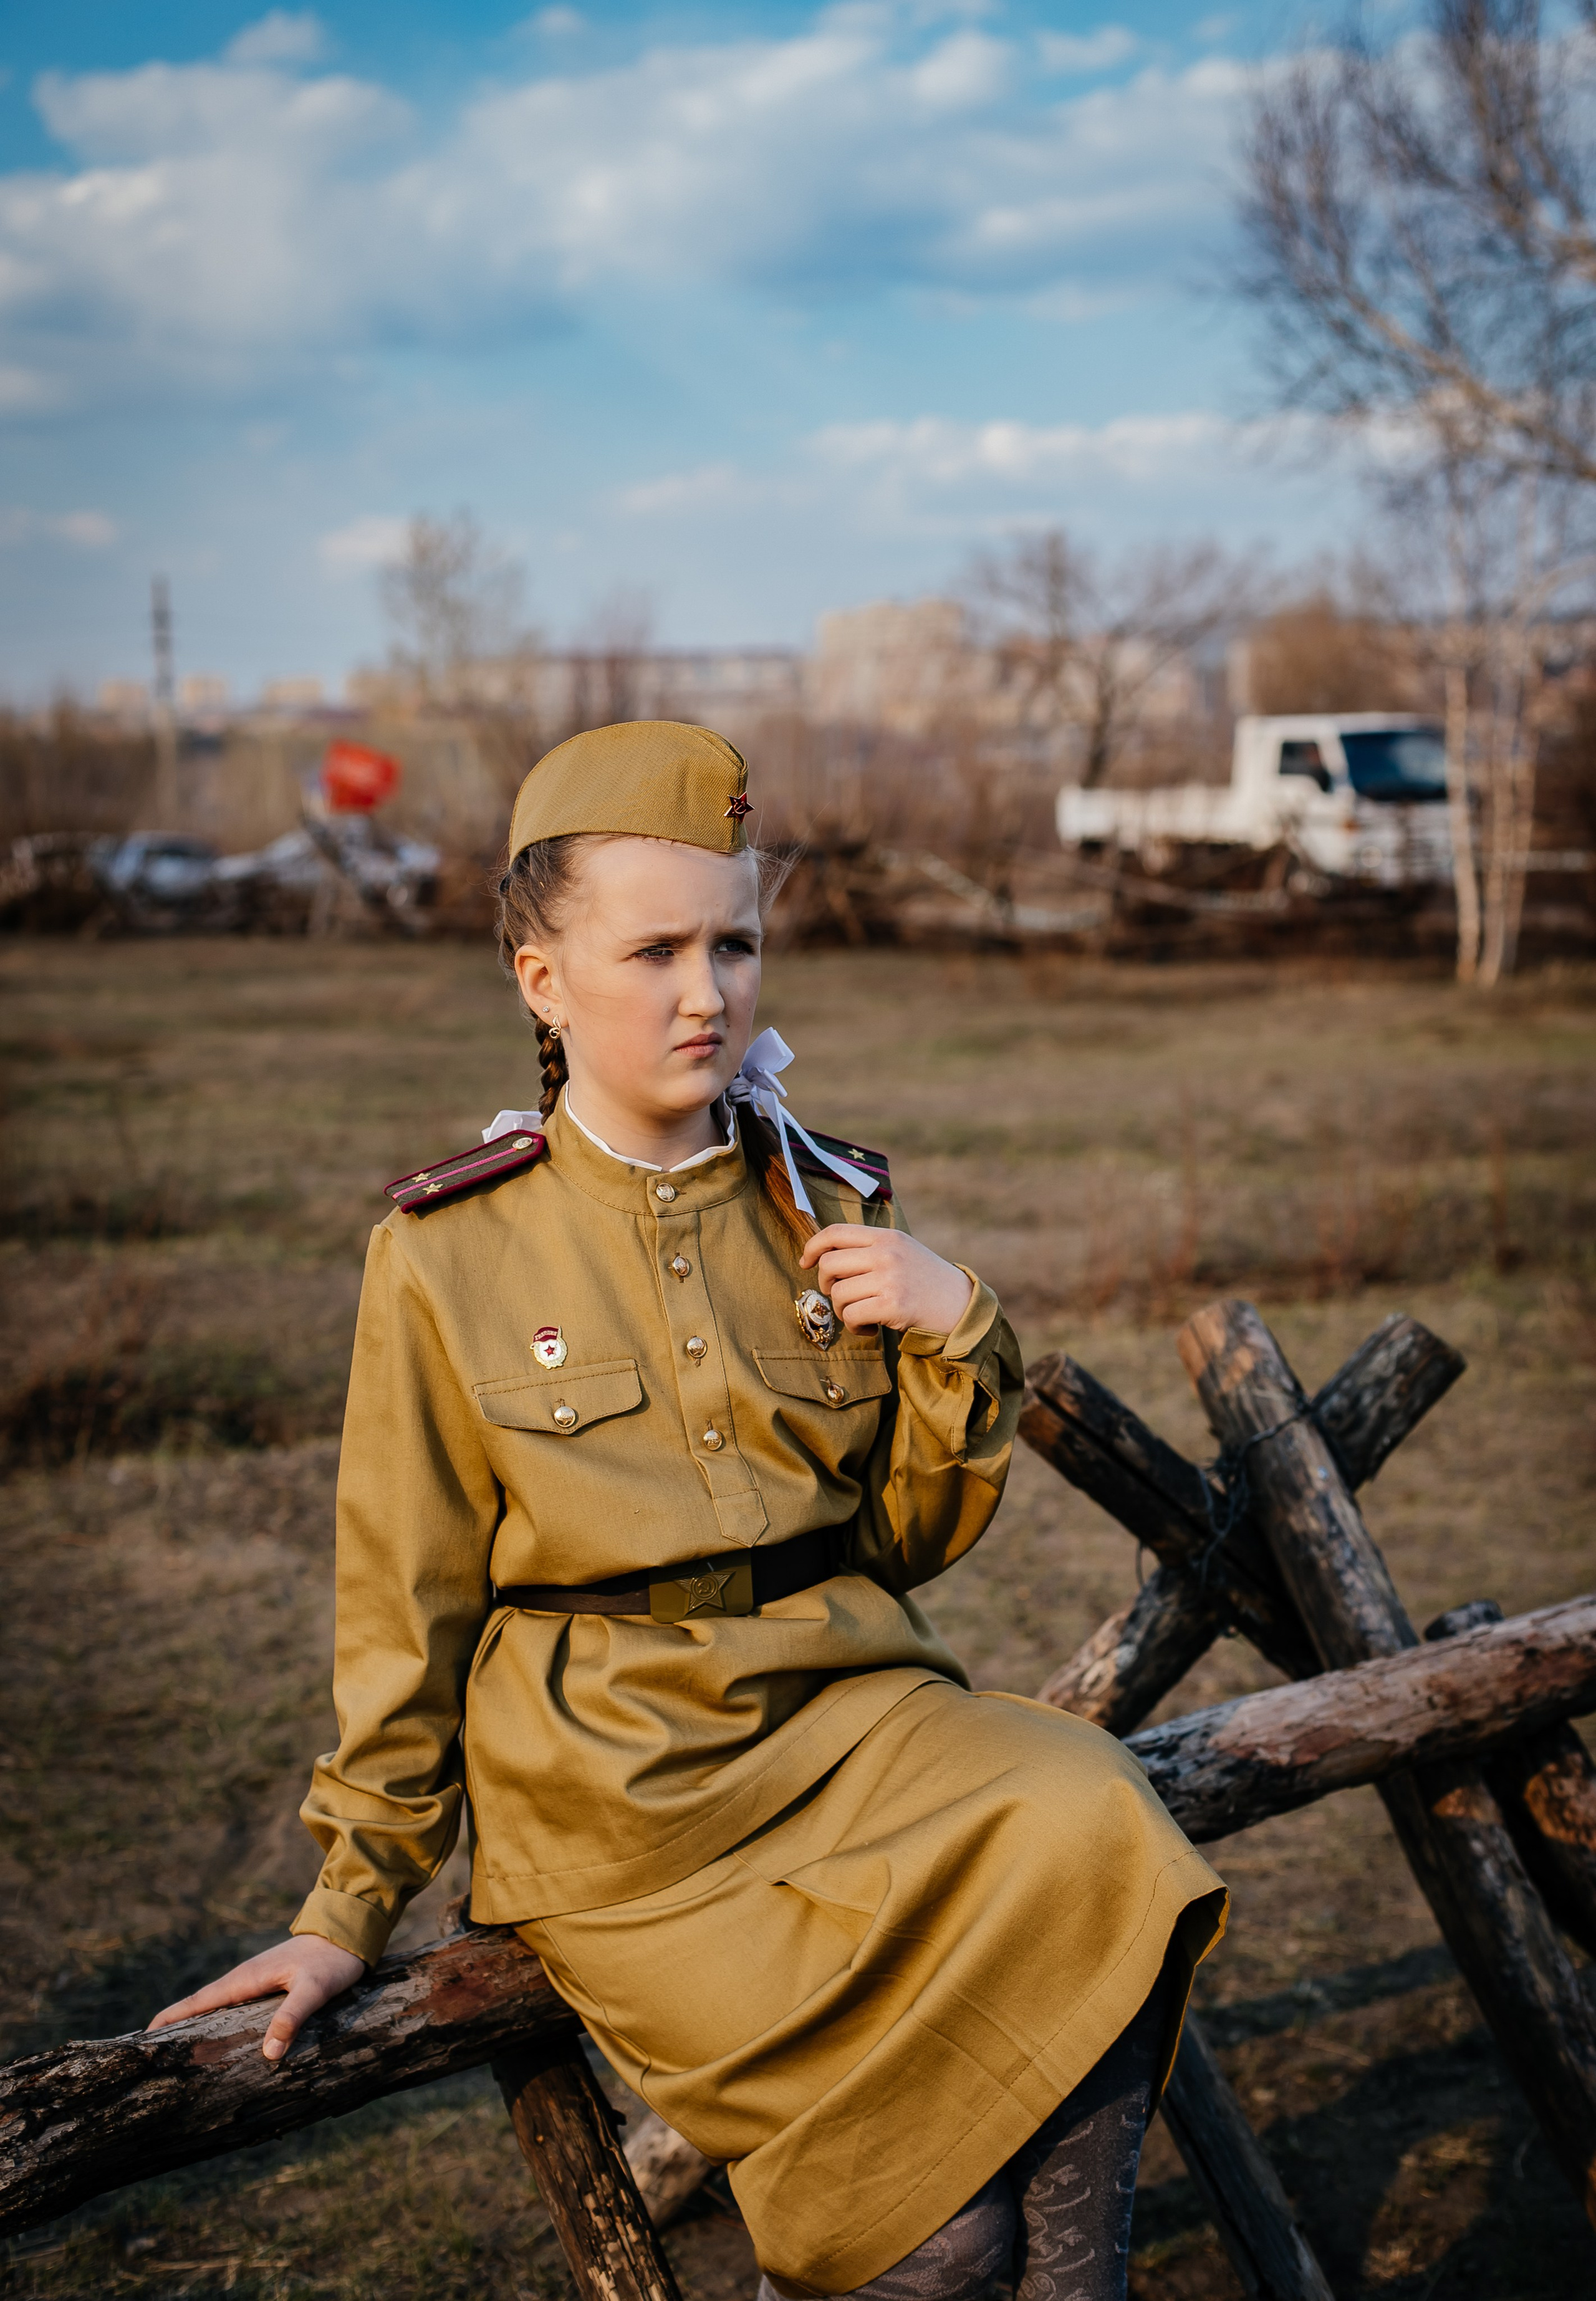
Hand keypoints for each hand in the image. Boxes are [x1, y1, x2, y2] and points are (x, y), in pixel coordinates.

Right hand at [147, 1933, 364, 2062]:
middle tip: (149, 2059)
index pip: (197, 2002)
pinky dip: (216, 2022)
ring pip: (214, 2007)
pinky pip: (231, 2007)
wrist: (348, 1933)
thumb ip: (292, 2016)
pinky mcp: (265, 1986)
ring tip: (174, 2056)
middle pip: (199, 2007)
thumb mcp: (315, 1989)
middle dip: (173, 2028)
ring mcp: (253, 1982)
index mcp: (245, 1979)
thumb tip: (268, 2053)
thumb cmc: (331, 1960)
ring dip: (193, 2026)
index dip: (169, 2020)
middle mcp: (243, 1980)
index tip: (142, 2040)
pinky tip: (217, 2040)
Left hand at [799, 1224, 973, 1338]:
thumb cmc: (925, 1281)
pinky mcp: (894, 1305)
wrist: (961, 1306)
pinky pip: (852, 1316)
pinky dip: (855, 1327)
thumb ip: (870, 1248)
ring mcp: (890, 1278)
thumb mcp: (902, 1251)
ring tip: (861, 1315)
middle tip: (843, 1295)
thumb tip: (824, 1255)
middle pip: (830, 1264)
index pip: (836, 1232)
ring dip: (843, 1310)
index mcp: (887, 1236)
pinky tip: (870, 1328)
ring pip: (839, 1294)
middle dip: (827, 1284)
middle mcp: (887, 1253)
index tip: (805, 1262)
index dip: (812, 1246)